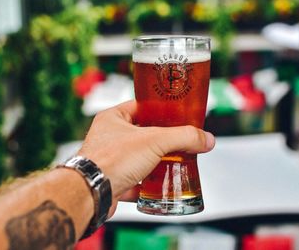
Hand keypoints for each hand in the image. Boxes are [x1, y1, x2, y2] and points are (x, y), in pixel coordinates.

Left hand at [77, 100, 214, 216]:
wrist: (91, 192)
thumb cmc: (111, 160)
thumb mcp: (154, 141)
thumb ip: (183, 137)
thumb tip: (206, 139)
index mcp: (113, 118)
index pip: (141, 106)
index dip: (160, 110)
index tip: (177, 114)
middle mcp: (109, 137)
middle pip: (143, 135)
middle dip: (162, 141)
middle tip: (181, 141)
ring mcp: (110, 160)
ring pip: (139, 158)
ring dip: (156, 163)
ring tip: (176, 163)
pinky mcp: (113, 181)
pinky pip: (134, 180)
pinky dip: (147, 184)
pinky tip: (161, 186)